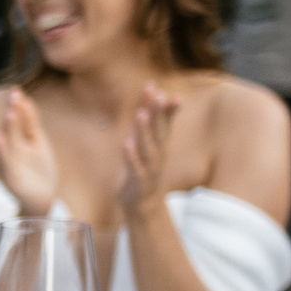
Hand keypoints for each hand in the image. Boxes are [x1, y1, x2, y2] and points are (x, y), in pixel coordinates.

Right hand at [0, 89, 60, 215]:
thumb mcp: (37, 142)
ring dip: (7, 129)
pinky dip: (2, 153)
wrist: (41, 200)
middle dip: (11, 113)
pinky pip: (4, 164)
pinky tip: (0, 140)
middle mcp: (8, 151)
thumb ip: (30, 122)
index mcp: (14, 141)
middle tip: (14, 98)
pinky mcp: (9, 180)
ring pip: (5, 145)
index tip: (17, 90)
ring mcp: (7, 165)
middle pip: (9, 130)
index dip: (15, 106)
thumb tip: (25, 99)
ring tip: (10, 114)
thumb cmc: (38, 171)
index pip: (14, 121)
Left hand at [116, 84, 178, 214]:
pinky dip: (131, 156)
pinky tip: (126, 144)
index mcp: (161, 143)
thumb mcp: (149, 142)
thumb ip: (152, 119)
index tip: (161, 89)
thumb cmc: (145, 166)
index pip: (164, 122)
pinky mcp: (138, 180)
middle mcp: (158, 153)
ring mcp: (149, 167)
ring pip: (147, 147)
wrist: (143, 202)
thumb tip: (158, 92)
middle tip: (158, 95)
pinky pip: (135, 167)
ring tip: (141, 114)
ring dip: (144, 131)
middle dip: (158, 114)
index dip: (164, 106)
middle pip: (159, 131)